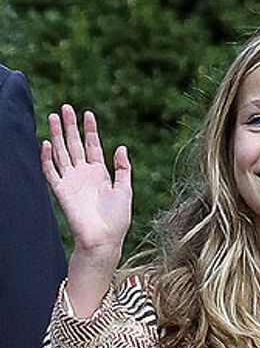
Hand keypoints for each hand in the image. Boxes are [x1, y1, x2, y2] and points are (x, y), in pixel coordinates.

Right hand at [42, 105, 131, 256]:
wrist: (105, 239)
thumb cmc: (117, 219)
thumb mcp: (125, 190)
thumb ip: (123, 169)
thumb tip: (121, 147)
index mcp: (100, 173)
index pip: (93, 146)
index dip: (90, 130)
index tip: (88, 113)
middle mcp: (83, 174)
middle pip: (74, 145)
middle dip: (70, 126)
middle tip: (65, 108)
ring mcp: (71, 181)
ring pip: (61, 153)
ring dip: (56, 136)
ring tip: (53, 117)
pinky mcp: (61, 192)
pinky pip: (51, 172)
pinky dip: (47, 158)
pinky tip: (46, 143)